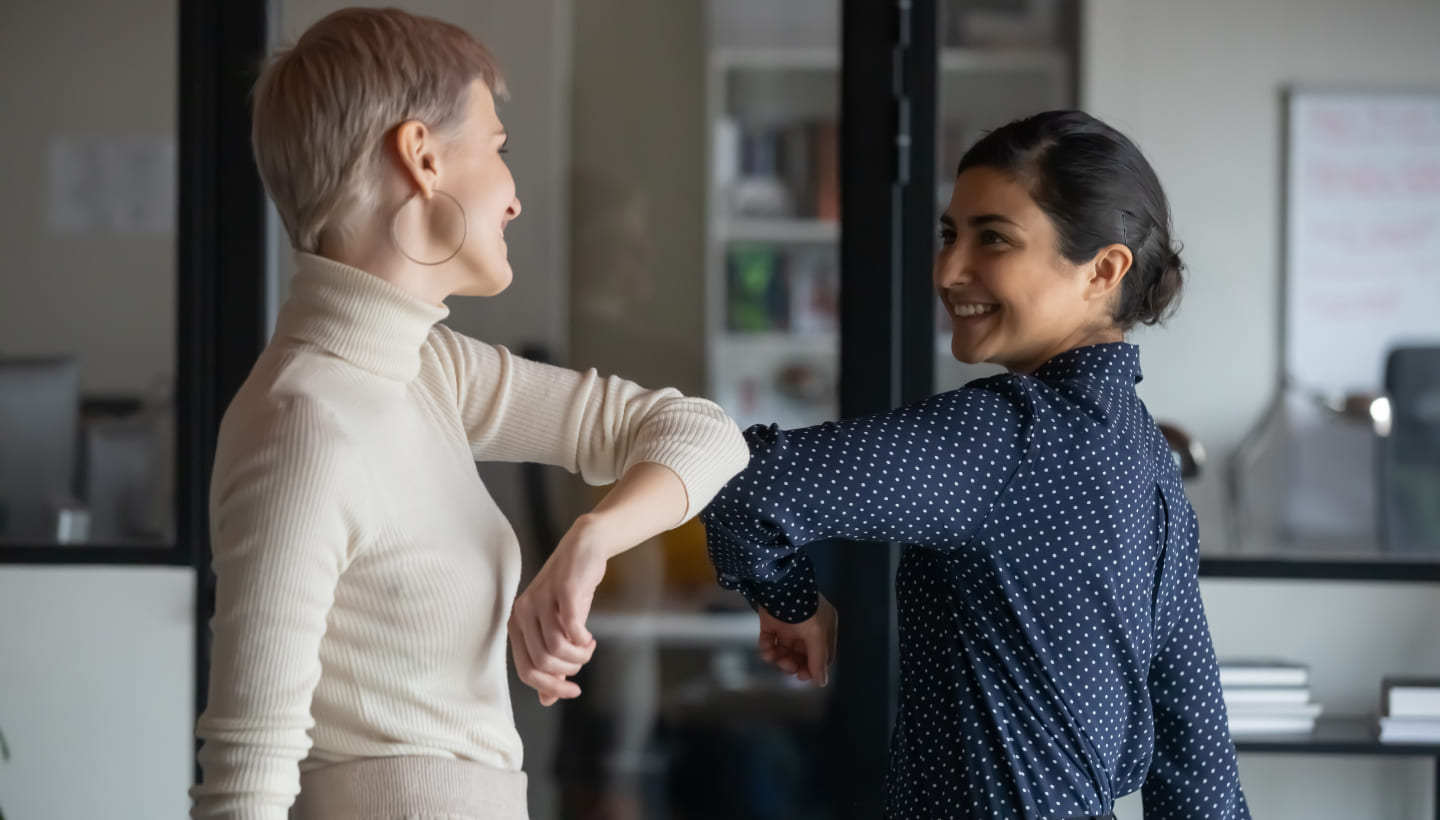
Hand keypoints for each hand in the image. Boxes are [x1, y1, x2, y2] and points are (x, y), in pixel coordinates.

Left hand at [509, 516, 606, 705]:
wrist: (584, 548)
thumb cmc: (570, 593)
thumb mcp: (558, 629)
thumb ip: (550, 662)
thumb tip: (546, 700)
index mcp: (516, 624)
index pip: (526, 670)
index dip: (550, 687)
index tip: (573, 691)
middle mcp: (522, 612)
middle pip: (543, 662)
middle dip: (569, 671)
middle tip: (583, 660)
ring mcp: (540, 600)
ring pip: (556, 649)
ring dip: (578, 657)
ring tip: (587, 647)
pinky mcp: (562, 591)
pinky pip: (571, 629)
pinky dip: (583, 641)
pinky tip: (589, 637)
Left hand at [757, 594, 836, 685]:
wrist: (777, 584)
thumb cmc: (803, 609)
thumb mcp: (816, 634)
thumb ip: (818, 659)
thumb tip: (821, 683)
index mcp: (824, 627)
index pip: (822, 654)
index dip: (813, 667)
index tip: (803, 675)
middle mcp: (807, 627)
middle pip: (802, 655)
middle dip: (795, 663)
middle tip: (788, 667)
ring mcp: (788, 624)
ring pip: (785, 650)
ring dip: (780, 659)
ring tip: (775, 659)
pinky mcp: (770, 622)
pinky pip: (769, 642)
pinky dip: (767, 650)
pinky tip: (767, 652)